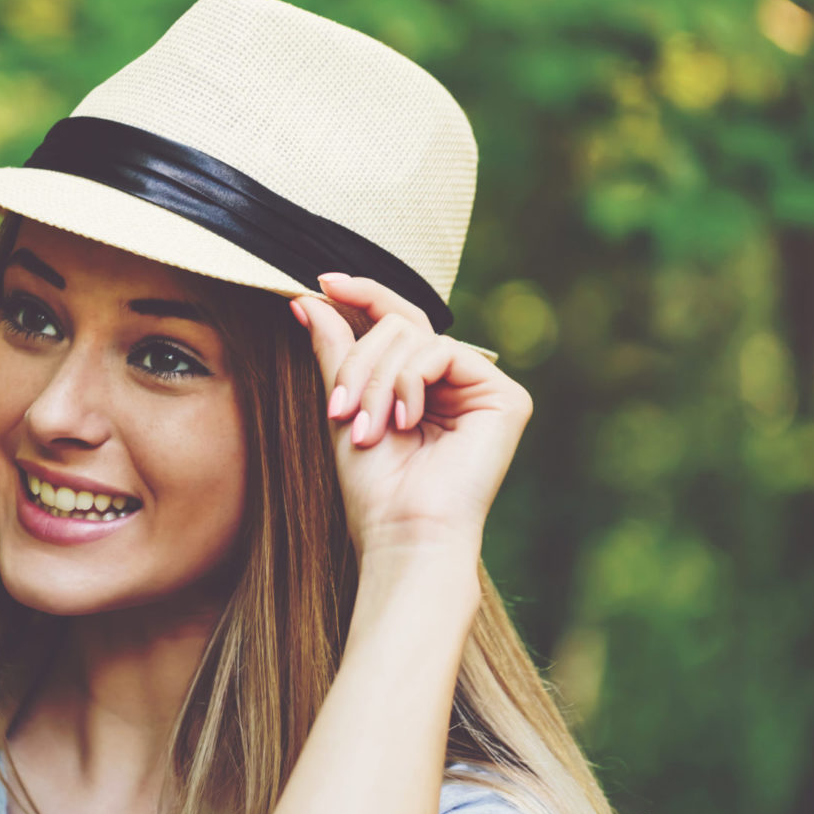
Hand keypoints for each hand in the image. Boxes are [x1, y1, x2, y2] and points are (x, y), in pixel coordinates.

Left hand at [290, 274, 531, 566]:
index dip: (363, 295)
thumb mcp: (343, 406)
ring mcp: (482, 387)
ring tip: (369, 429)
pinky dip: (409, 382)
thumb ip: (335, 351)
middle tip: (340, 410)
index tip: (322, 281)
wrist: (402, 531)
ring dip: (378, 381)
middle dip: (359, 364)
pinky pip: (442, 352)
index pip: (396, 321)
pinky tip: (405, 421)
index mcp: (420, 384)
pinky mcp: (505, 397)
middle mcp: (455, 381)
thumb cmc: (372, 486)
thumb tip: (309, 299)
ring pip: (415, 337)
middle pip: (399, 325)